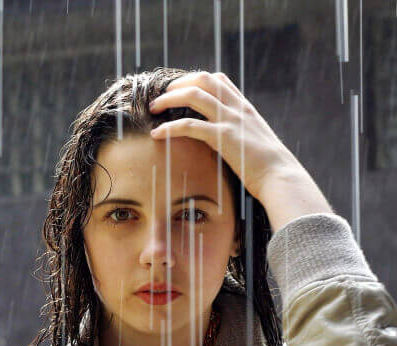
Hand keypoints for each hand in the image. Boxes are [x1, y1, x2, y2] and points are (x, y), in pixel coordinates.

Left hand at [149, 71, 303, 201]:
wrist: (281, 177)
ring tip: (154, 108)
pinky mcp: (223, 137)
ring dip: (169, 99)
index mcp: (245, 107)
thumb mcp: (255, 141)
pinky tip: (157, 134)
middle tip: (161, 96)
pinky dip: (169, 128)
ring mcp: (230, 120)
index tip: (179, 90)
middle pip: (203, 79)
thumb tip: (228, 140)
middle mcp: (237, 108)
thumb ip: (242, 133)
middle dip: (178, 83)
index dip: (195, 80)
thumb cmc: (269, 166)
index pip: (218, 79)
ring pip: (194, 95)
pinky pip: (189, 126)